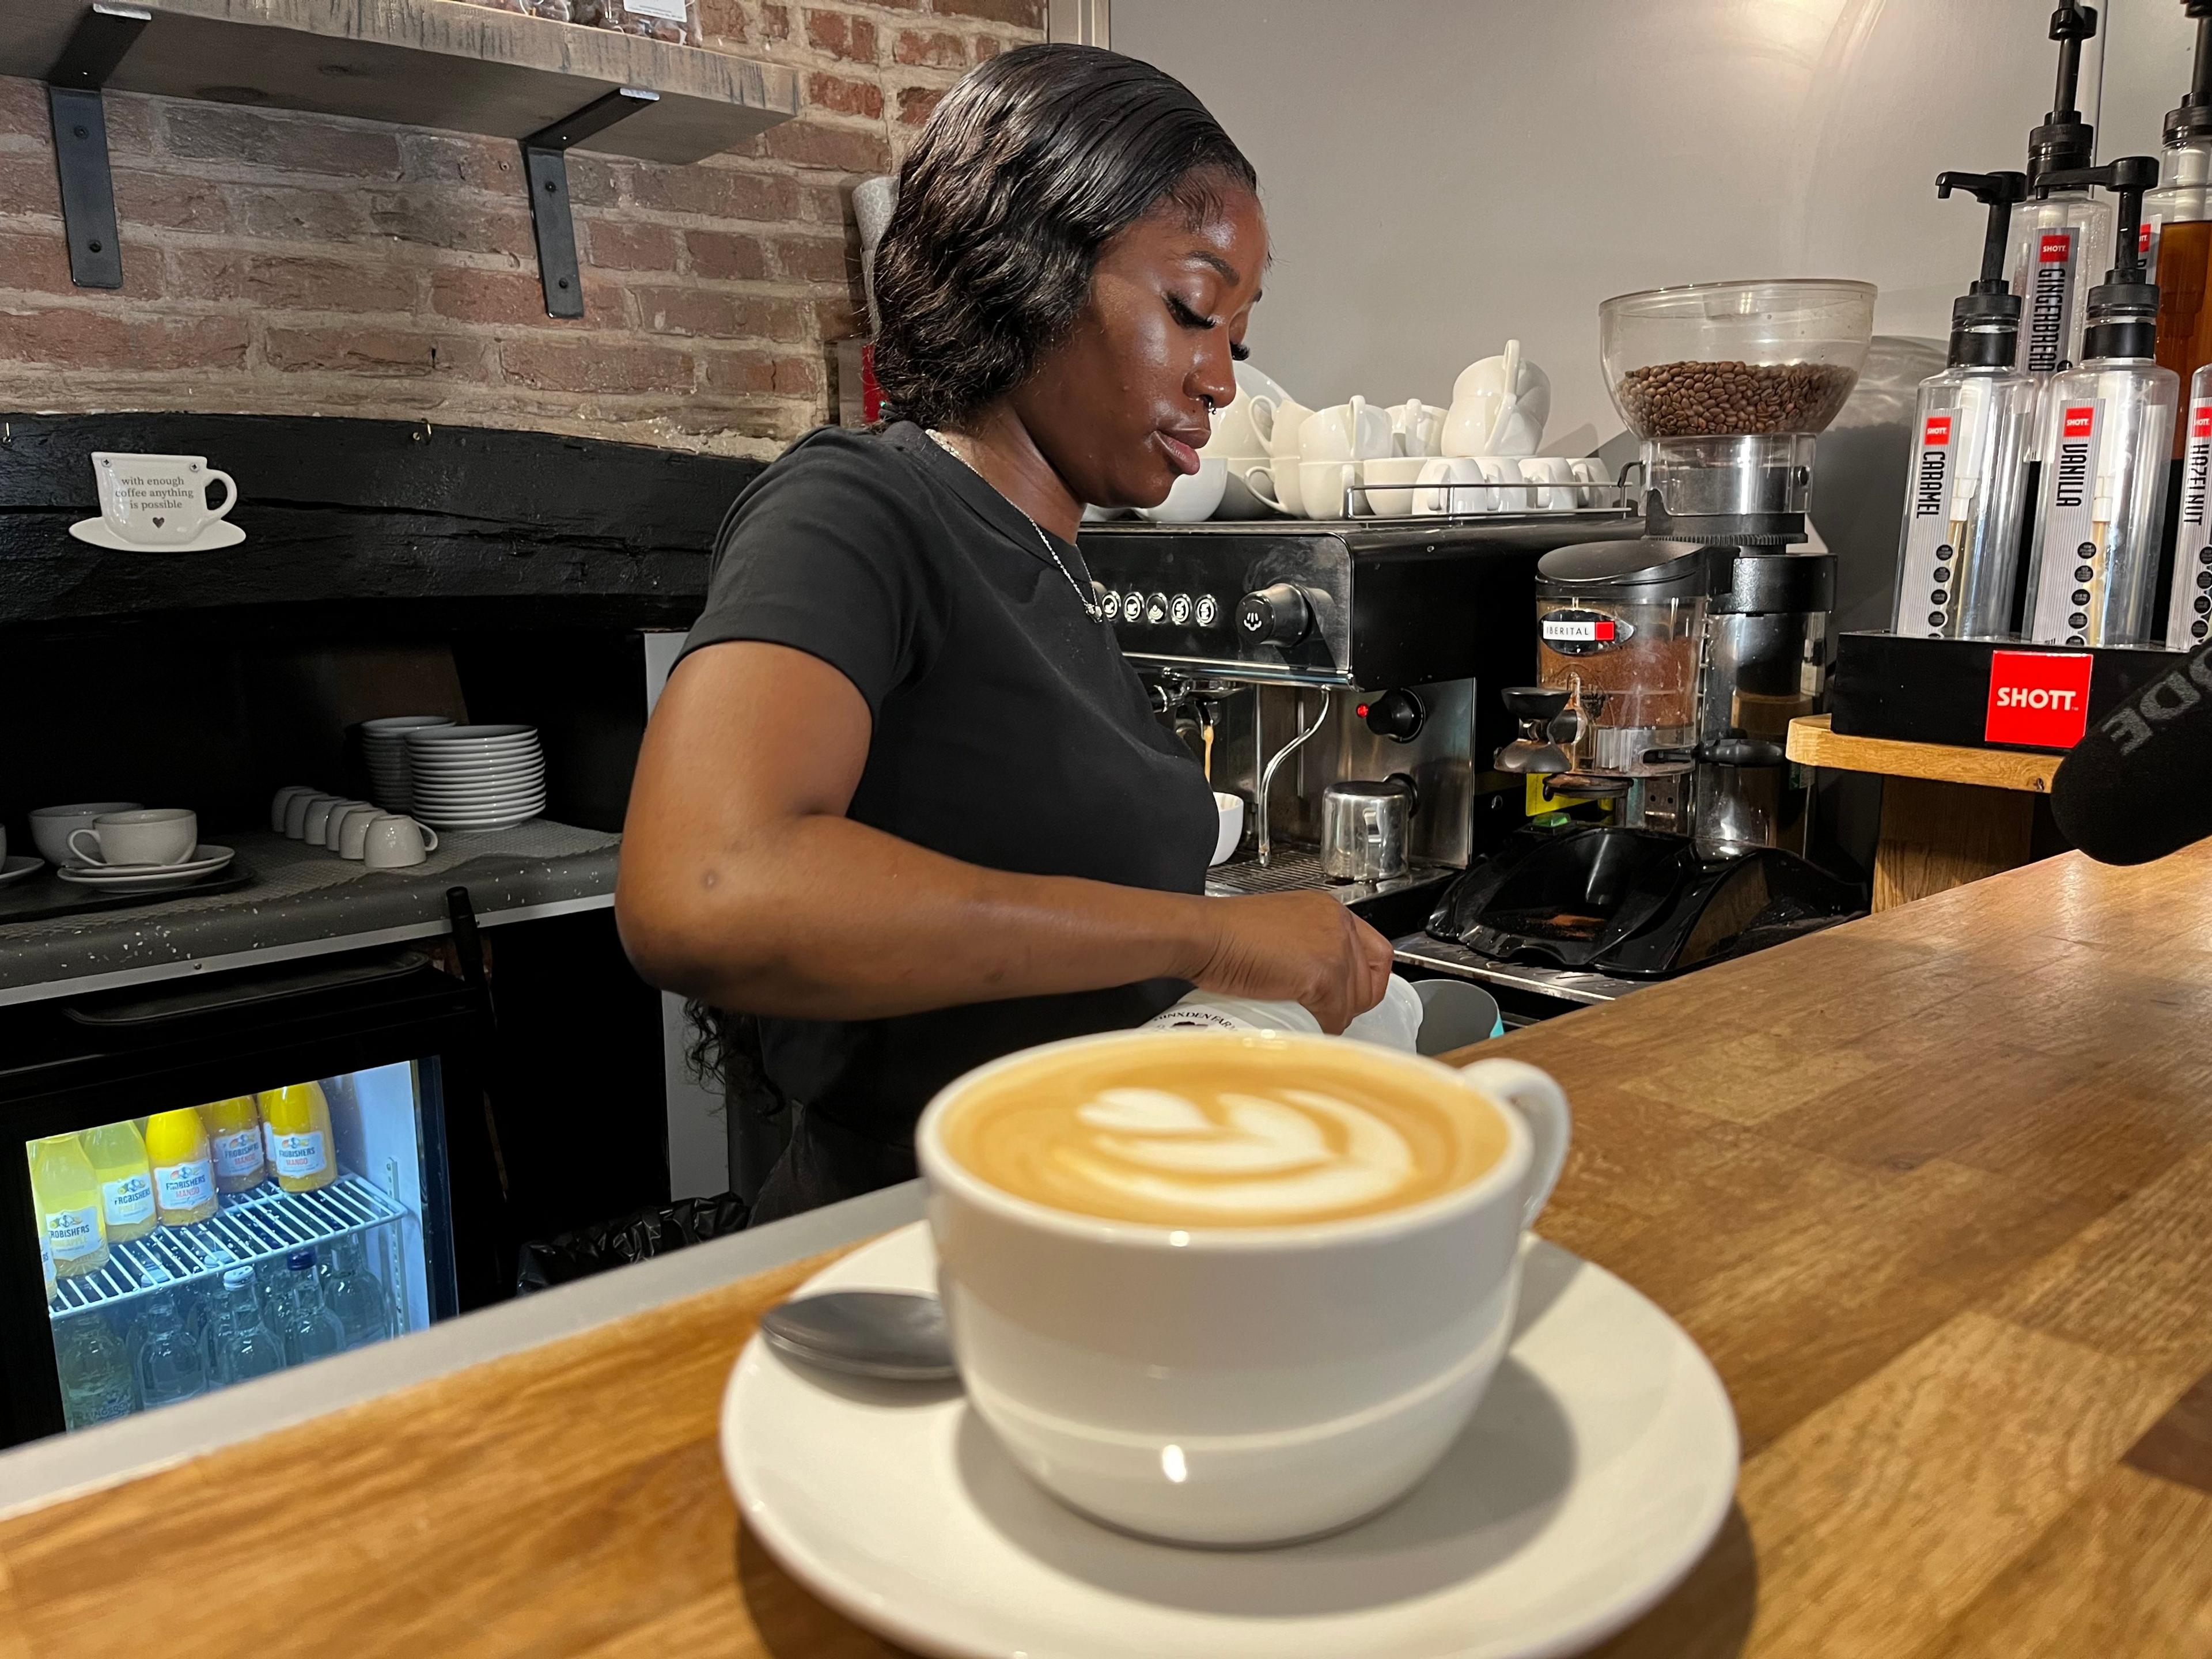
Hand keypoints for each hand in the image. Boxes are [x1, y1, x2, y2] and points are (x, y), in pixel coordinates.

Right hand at [1187, 893, 1395, 1034]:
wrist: (1204, 936)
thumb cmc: (1225, 935)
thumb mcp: (1279, 928)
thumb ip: (1306, 944)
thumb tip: (1315, 978)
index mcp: (1329, 911)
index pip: (1376, 952)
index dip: (1365, 981)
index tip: (1351, 997)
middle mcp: (1338, 925)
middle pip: (1370, 981)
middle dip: (1348, 1004)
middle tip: (1322, 1012)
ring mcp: (1334, 949)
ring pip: (1354, 1002)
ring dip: (1333, 1017)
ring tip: (1306, 1017)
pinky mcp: (1323, 975)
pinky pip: (1335, 1016)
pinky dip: (1320, 1026)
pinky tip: (1300, 1021)